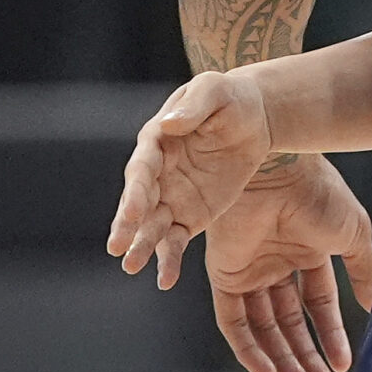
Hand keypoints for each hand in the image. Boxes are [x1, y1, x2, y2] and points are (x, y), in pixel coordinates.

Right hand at [109, 70, 274, 286]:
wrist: (254, 120)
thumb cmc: (230, 99)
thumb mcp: (215, 91)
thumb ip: (194, 106)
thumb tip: (169, 123)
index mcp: (156, 142)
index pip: (142, 169)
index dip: (136, 190)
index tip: (133, 212)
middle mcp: (156, 174)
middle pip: (138, 202)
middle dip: (126, 224)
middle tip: (117, 247)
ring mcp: (170, 197)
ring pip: (151, 226)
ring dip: (141, 246)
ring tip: (131, 267)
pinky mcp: (188, 216)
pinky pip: (175, 240)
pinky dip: (169, 259)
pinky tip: (165, 280)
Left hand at [202, 155, 371, 371]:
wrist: (280, 171)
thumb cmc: (320, 194)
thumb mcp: (353, 234)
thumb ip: (364, 271)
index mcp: (308, 252)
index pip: (318, 304)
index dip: (331, 335)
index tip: (345, 364)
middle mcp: (277, 265)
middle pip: (290, 324)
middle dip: (306, 357)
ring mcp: (250, 272)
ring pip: (265, 329)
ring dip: (283, 361)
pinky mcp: (224, 277)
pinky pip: (234, 324)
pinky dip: (250, 351)